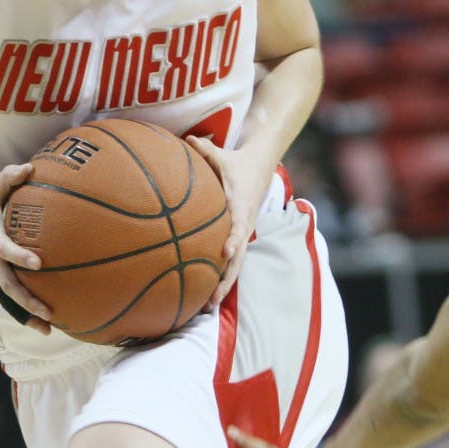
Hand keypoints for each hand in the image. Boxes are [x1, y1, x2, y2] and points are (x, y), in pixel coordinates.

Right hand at [0, 163, 51, 333]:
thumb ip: (11, 175)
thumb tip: (29, 167)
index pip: (4, 248)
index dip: (20, 256)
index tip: (38, 263)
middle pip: (8, 284)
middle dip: (28, 300)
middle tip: (48, 313)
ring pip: (9, 295)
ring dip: (27, 314)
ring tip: (49, 329)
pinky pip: (11, 293)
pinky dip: (25, 308)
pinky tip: (44, 321)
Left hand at [186, 136, 263, 304]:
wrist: (259, 166)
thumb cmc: (234, 162)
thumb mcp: (221, 154)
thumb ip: (205, 149)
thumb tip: (190, 139)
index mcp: (240, 206)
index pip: (238, 226)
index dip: (233, 239)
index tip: (225, 252)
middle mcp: (243, 224)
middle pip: (237, 257)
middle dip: (225, 279)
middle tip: (211, 298)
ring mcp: (242, 234)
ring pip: (235, 266)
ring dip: (222, 286)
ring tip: (206, 308)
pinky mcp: (238, 239)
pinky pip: (231, 263)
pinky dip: (221, 279)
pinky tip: (206, 297)